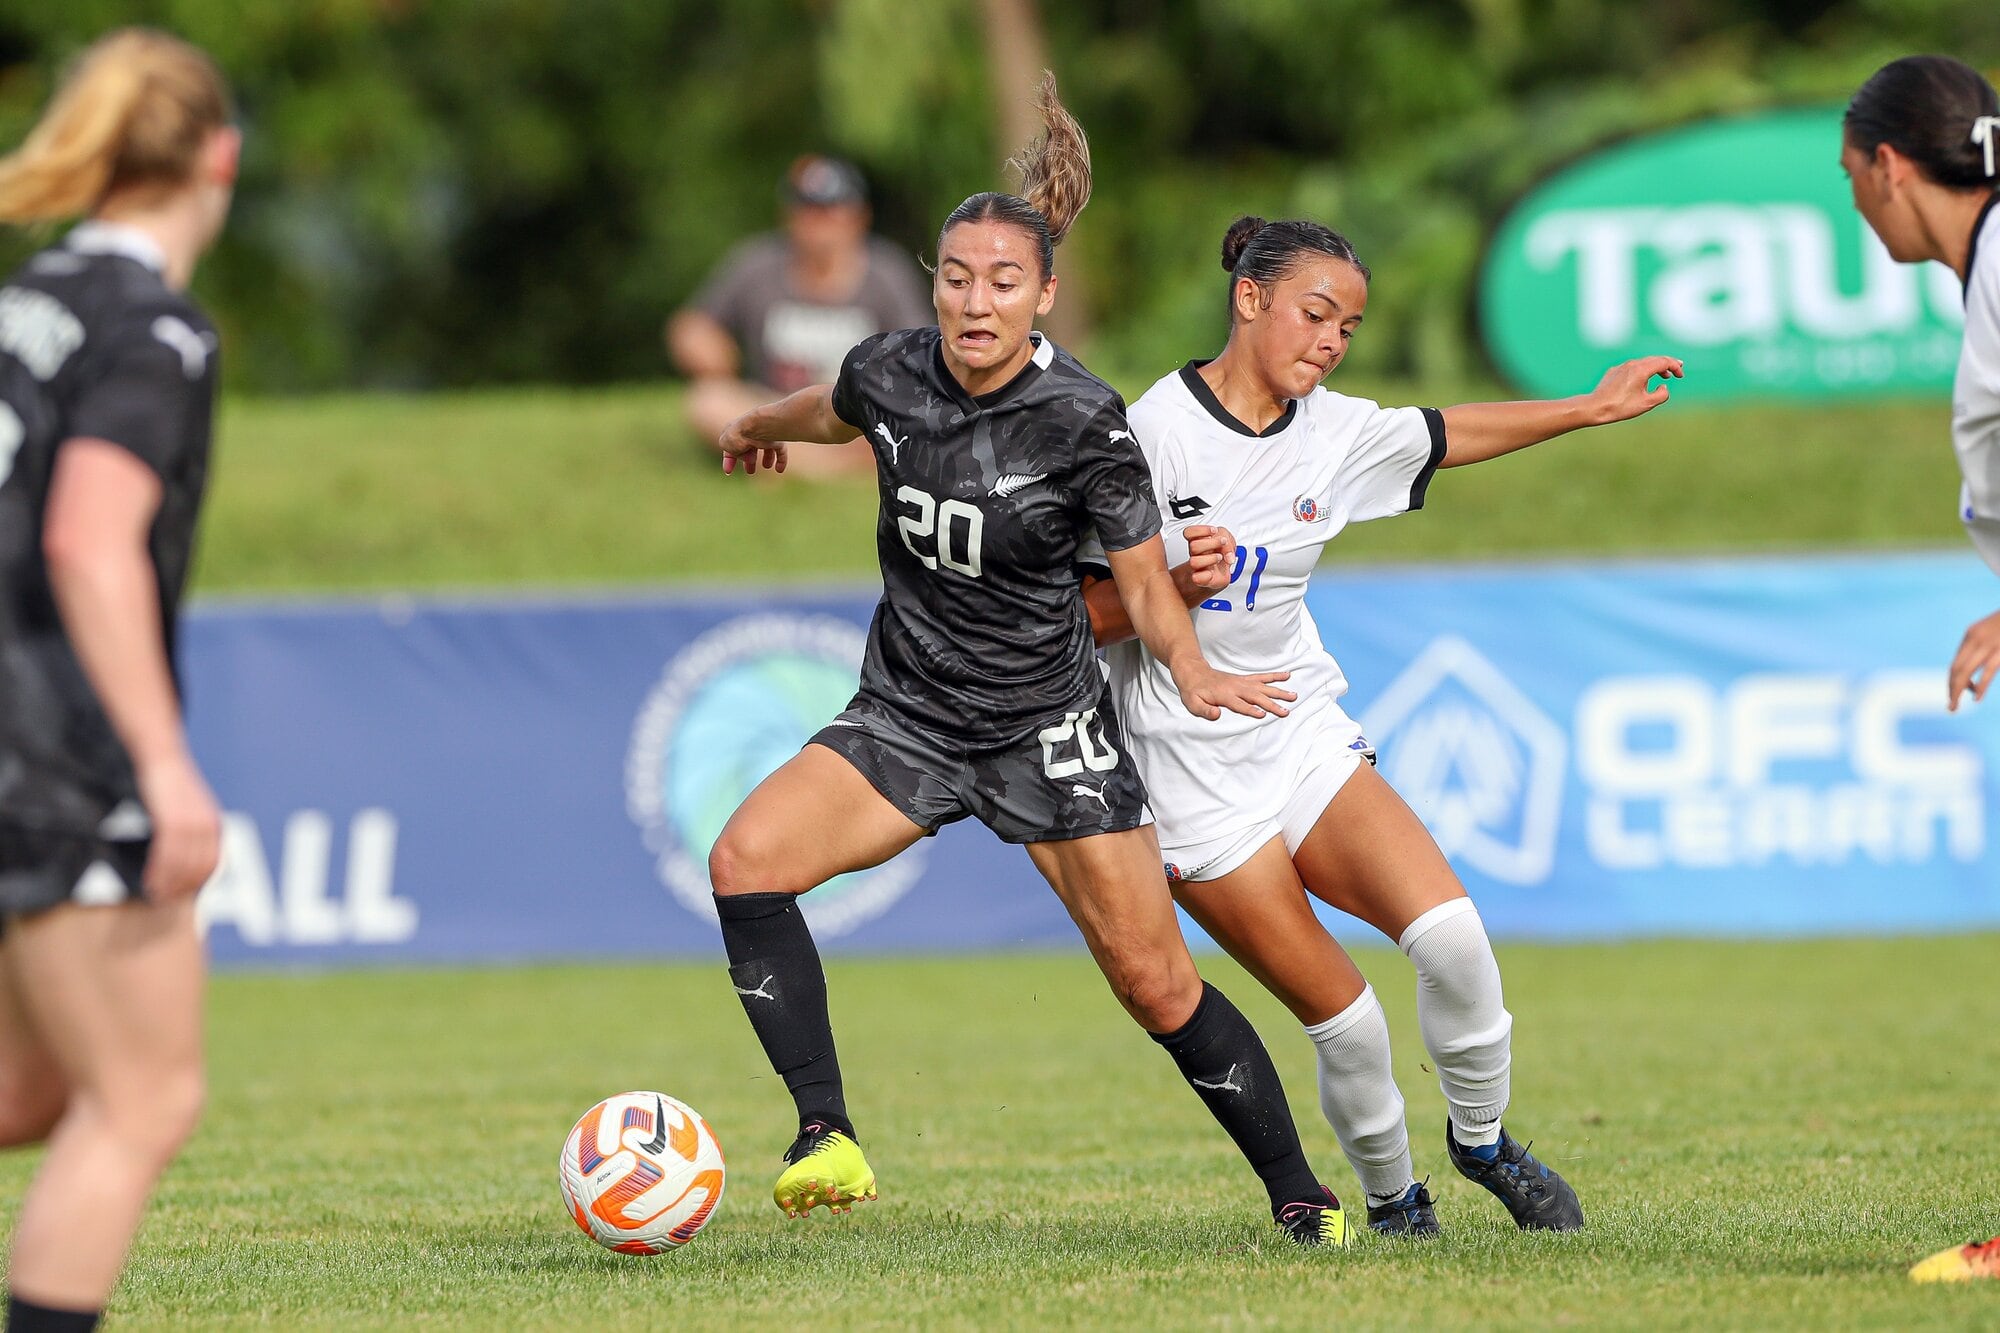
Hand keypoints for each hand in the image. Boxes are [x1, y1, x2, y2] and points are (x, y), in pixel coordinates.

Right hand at [135, 752, 221, 901]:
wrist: (162, 757)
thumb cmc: (172, 786)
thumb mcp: (189, 810)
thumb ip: (191, 832)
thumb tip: (183, 858)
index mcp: (214, 825)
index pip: (212, 865)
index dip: (197, 884)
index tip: (182, 897)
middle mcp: (208, 826)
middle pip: (198, 869)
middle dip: (181, 889)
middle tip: (164, 900)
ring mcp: (191, 823)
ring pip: (182, 865)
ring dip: (168, 884)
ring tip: (155, 895)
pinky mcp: (171, 819)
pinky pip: (168, 853)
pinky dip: (159, 871)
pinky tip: (150, 881)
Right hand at [718, 417, 785, 475]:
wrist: (759, 428)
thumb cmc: (740, 435)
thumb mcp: (725, 444)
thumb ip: (730, 451)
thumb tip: (745, 457)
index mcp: (736, 430)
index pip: (731, 446)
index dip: (729, 460)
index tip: (728, 472)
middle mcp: (751, 432)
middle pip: (751, 447)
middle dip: (750, 460)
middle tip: (750, 472)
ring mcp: (765, 435)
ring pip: (767, 448)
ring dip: (767, 459)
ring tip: (766, 466)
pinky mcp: (778, 439)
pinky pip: (781, 450)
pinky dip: (781, 460)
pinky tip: (779, 470)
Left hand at [1171, 659, 1294, 720]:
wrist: (1193, 672)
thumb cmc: (1193, 691)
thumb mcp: (1192, 704)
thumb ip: (1204, 710)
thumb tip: (1217, 714)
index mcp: (1224, 695)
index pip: (1240, 704)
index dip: (1250, 710)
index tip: (1263, 715)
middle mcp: (1236, 687)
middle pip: (1256, 696)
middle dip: (1272, 704)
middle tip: (1286, 711)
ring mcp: (1242, 682)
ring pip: (1263, 687)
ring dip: (1279, 691)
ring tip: (1294, 696)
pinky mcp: (1244, 679)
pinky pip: (1262, 677)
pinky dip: (1274, 676)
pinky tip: (1287, 676)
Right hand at [1184, 526, 1236, 590]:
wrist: (1220, 572)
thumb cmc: (1221, 553)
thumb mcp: (1227, 539)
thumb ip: (1227, 540)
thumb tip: (1228, 554)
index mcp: (1198, 541)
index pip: (1189, 532)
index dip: (1201, 530)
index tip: (1214, 531)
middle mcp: (1196, 553)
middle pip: (1194, 546)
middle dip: (1213, 543)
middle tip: (1223, 542)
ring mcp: (1197, 566)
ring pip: (1194, 562)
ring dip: (1211, 558)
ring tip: (1221, 557)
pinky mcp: (1201, 579)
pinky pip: (1197, 578)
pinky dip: (1207, 575)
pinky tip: (1212, 572)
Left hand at [1589, 355, 1683, 423]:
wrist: (1595, 407)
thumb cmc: (1621, 406)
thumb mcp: (1647, 403)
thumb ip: (1662, 394)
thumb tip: (1664, 386)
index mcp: (1641, 369)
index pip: (1664, 361)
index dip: (1675, 366)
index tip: (1681, 375)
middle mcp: (1632, 364)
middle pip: (1654, 359)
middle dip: (1667, 364)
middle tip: (1677, 369)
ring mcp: (1621, 367)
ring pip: (1643, 362)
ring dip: (1655, 367)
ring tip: (1663, 376)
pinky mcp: (1613, 372)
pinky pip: (1632, 368)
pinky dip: (1642, 370)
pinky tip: (1643, 380)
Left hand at [1948, 607, 1999, 710]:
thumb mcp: (1995, 631)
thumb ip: (1985, 646)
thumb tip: (1979, 671)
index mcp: (1972, 634)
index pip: (1956, 663)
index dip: (1954, 681)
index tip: (1956, 694)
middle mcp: (1975, 639)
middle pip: (1956, 669)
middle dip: (1952, 689)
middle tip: (1951, 707)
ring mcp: (1988, 645)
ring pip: (1964, 673)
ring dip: (1956, 692)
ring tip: (1954, 707)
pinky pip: (1986, 673)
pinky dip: (1979, 687)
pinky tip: (1976, 698)